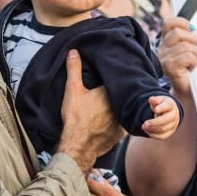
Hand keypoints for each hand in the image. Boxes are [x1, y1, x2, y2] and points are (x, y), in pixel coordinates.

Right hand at [59, 50, 124, 172]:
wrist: (78, 144)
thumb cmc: (75, 116)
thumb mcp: (72, 89)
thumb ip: (74, 69)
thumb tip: (74, 51)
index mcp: (110, 91)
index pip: (116, 81)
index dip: (113, 80)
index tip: (110, 79)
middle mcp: (120, 104)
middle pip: (122, 95)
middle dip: (118, 94)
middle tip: (109, 94)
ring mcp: (123, 120)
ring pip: (124, 110)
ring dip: (120, 109)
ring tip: (111, 108)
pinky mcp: (122, 133)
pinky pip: (124, 124)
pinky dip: (120, 123)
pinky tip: (114, 122)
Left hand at [143, 95, 179, 139]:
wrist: (170, 112)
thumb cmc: (162, 104)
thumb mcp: (159, 100)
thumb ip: (155, 100)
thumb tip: (151, 99)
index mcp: (171, 105)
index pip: (167, 106)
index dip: (162, 108)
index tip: (155, 110)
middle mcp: (174, 115)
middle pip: (165, 120)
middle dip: (154, 123)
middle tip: (144, 124)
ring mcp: (173, 124)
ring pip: (163, 129)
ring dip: (152, 129)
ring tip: (143, 127)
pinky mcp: (171, 131)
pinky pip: (163, 136)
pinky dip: (154, 135)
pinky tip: (147, 131)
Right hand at [157, 17, 196, 95]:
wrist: (185, 90)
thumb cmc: (188, 69)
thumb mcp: (185, 50)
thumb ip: (185, 38)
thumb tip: (192, 27)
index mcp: (165, 43)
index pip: (168, 23)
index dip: (182, 23)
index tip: (191, 30)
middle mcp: (161, 49)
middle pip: (178, 33)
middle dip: (192, 40)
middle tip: (194, 52)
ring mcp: (164, 59)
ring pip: (186, 46)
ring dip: (196, 54)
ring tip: (193, 62)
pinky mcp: (170, 68)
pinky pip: (188, 57)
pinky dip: (194, 62)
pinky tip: (191, 68)